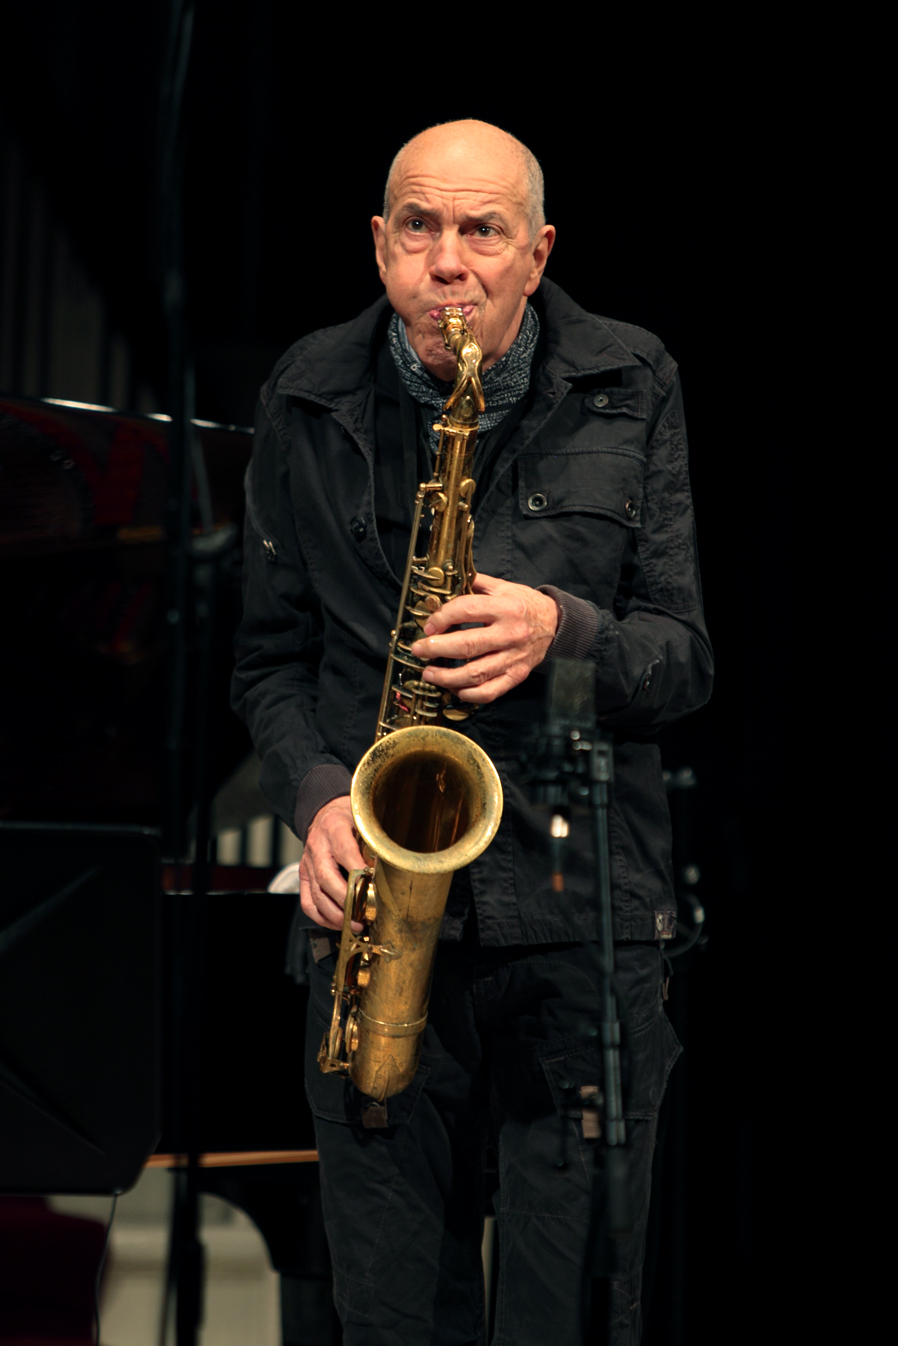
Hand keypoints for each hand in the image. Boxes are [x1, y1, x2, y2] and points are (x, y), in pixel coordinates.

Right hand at [299, 796, 365, 931]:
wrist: (325, 813)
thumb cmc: (350, 818)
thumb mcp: (363, 820)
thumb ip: (373, 840)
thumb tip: (388, 867)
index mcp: (334, 828)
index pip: (345, 852)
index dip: (358, 871)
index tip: (374, 886)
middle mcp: (317, 846)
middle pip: (327, 878)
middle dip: (346, 900)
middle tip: (363, 915)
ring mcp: (307, 863)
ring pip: (317, 894)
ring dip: (336, 914)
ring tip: (355, 925)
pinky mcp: (303, 876)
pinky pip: (308, 902)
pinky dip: (322, 917)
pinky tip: (339, 923)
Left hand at [409, 573, 557, 703]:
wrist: (556, 623)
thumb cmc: (524, 604)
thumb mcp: (503, 587)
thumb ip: (475, 583)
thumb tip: (444, 582)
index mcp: (505, 607)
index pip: (466, 610)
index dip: (441, 618)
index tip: (428, 626)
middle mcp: (511, 634)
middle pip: (467, 645)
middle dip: (436, 649)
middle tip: (418, 650)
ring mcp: (514, 658)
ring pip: (475, 673)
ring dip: (447, 677)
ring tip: (429, 673)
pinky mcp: (517, 675)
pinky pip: (490, 692)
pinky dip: (469, 694)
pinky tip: (455, 689)